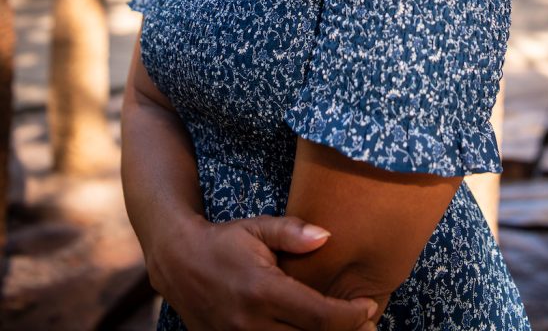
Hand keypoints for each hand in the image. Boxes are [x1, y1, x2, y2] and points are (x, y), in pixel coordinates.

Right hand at [148, 212, 378, 329]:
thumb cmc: (223, 240)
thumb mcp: (257, 227)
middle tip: (366, 325)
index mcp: (263, 291)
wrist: (178, 262)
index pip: (318, 315)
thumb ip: (292, 232)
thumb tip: (327, 237)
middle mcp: (252, 323)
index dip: (349, 316)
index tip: (369, 308)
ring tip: (344, 330)